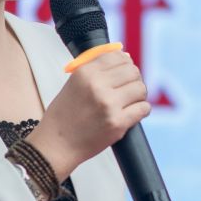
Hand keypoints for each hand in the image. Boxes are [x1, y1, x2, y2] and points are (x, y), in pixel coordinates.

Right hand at [25, 50, 149, 180]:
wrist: (57, 144)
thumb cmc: (65, 115)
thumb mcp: (74, 83)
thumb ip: (97, 69)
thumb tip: (126, 56)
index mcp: (85, 72)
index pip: (117, 56)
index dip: (124, 63)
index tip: (123, 72)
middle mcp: (97, 85)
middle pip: (132, 71)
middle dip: (133, 80)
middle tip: (127, 90)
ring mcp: (108, 104)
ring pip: (140, 88)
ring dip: (138, 95)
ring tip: (129, 102)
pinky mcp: (117, 123)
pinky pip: (143, 108)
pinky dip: (141, 110)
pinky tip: (132, 113)